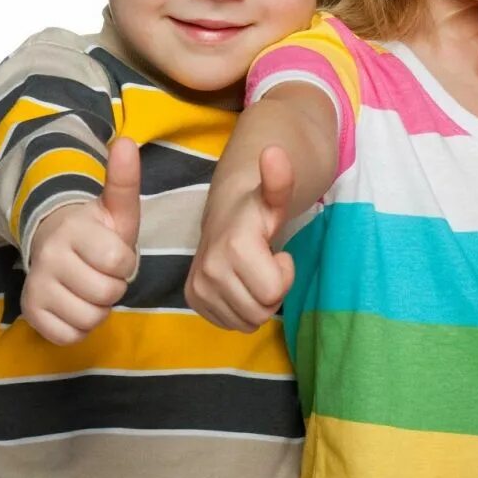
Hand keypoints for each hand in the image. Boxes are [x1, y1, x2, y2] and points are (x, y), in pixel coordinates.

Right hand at [21, 136, 141, 344]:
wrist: (54, 243)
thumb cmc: (96, 229)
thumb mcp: (116, 207)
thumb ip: (124, 179)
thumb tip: (126, 141)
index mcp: (74, 231)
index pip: (119, 264)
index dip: (125, 262)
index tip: (115, 253)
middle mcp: (48, 258)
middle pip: (107, 293)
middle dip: (114, 286)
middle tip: (104, 272)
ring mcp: (36, 287)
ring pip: (90, 318)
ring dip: (99, 307)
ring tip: (91, 286)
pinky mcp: (30, 312)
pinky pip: (69, 336)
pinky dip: (79, 326)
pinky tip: (76, 303)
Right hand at [187, 146, 296, 331]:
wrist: (227, 213)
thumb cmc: (259, 208)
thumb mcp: (276, 196)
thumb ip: (280, 180)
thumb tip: (274, 152)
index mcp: (233, 247)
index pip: (274, 292)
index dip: (284, 274)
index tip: (276, 253)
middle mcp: (210, 271)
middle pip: (261, 311)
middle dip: (272, 289)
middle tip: (265, 263)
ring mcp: (198, 288)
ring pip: (247, 322)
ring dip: (258, 300)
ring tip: (253, 271)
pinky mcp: (193, 299)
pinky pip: (231, 324)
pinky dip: (241, 309)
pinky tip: (240, 283)